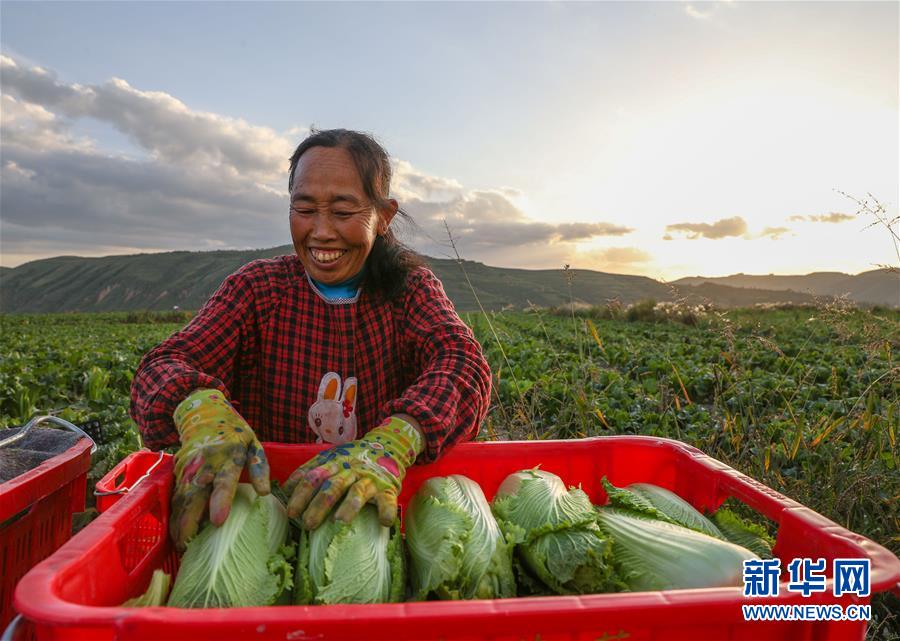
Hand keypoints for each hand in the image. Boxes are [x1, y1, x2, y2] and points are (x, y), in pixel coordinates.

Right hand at [171, 389, 269, 548]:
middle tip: (188, 547)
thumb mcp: (254, 444)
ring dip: (178, 523)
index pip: (224, 482)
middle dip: (189, 522)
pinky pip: (176, 496)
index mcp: (228, 457)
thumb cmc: (235, 433)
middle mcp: (205, 464)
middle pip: (194, 496)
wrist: (204, 413)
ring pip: (181, 499)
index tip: (217, 521)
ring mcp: (189, 468)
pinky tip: (176, 532)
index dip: (220, 501)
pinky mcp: (179, 472)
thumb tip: (264, 493)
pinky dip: (175, 515)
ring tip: (181, 547)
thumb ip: (260, 468)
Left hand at [283, 416, 423, 529]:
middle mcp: (350, 470)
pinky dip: (386, 510)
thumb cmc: (353, 460)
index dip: (300, 494)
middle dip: (318, 505)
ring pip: (357, 491)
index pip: (312, 477)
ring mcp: (369, 479)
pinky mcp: (387, 488)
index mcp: (333, 463)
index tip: (290, 513)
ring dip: (348, 507)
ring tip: (338, 522)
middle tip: (307, 524)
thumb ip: (312, 470)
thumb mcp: (331, 459)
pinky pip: (388, 500)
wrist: (389, 445)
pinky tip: (384, 522)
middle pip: (331, 486)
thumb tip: (284, 489)